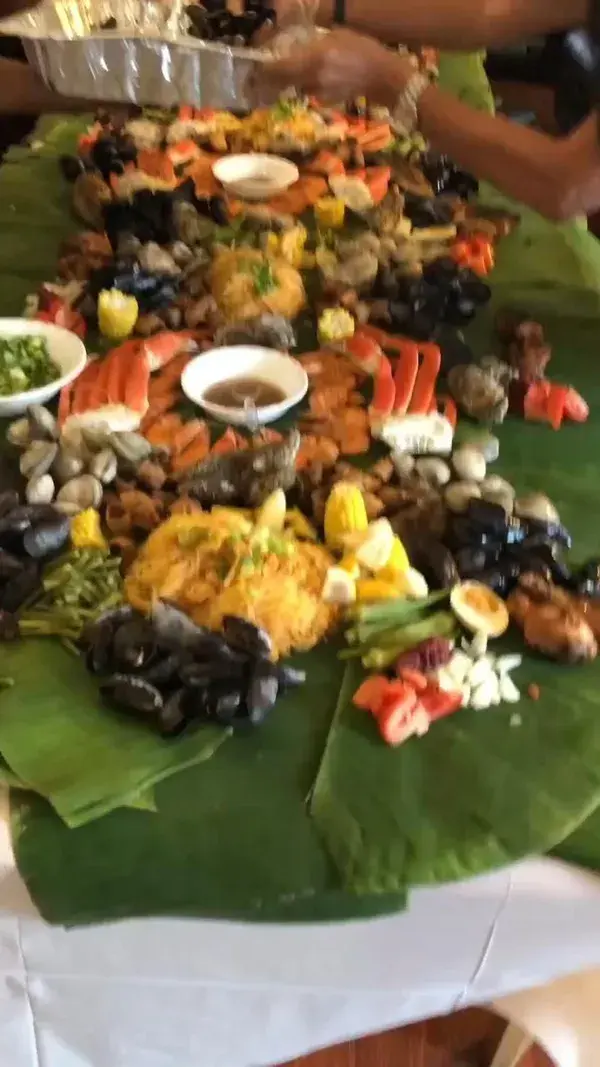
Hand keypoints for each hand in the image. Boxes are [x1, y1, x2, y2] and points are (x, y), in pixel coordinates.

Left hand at [257, 28, 411, 104]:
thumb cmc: (361, 48)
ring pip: (293, 88)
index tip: (253, 67)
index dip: (262, 69)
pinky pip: (307, 92)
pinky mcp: (324, 102)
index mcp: (314, 59)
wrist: (382, 77)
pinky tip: (315, 80)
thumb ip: (310, 44)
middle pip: (280, 82)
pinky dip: (305, 87)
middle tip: (257, 77)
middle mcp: (312, 79)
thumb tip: (289, 49)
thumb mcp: (334, 36)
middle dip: (268, 80)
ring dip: (288, 82)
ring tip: (291, 74)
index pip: (278, 68)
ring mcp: (318, 93)